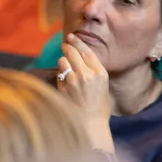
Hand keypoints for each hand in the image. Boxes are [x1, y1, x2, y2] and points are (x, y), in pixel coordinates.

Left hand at [58, 34, 116, 153]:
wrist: (89, 124)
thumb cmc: (98, 108)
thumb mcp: (103, 87)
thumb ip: (94, 73)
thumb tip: (83, 63)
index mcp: (100, 73)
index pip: (87, 51)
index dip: (78, 42)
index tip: (71, 37)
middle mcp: (87, 74)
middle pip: (73, 53)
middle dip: (67, 47)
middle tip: (64, 44)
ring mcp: (73, 81)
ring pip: (63, 61)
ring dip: (63, 61)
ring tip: (65, 65)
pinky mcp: (62, 88)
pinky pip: (59, 73)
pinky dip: (60, 73)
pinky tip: (63, 77)